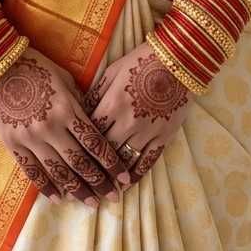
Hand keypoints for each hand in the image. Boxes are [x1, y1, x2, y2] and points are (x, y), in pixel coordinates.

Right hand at [0, 47, 133, 207]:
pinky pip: (32, 172)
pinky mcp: (12, 144)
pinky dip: (46, 187)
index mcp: (67, 109)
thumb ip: (79, 102)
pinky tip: (58, 198)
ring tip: (91, 202)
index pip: (95, 143)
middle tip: (113, 196)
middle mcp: (51, 127)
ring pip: (59, 172)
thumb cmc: (35, 66)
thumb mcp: (64, 78)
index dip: (112, 163)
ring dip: (77, 190)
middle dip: (100, 182)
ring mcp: (30, 138)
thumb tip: (92, 123)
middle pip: (80, 162)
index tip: (124, 177)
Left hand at [81, 39, 190, 184]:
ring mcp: (147, 131)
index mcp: (112, 103)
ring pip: (125, 161)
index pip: (91, 133)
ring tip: (102, 189)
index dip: (80, 148)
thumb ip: (96, 94)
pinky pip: (147, 161)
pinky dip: (136, 175)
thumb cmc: (141, 61)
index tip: (72, 160)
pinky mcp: (164, 136)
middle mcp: (127, 122)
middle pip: (105, 152)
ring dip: (112, 177)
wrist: (177, 60)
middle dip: (93, 168)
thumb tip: (81, 114)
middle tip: (83, 181)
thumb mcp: (113, 72)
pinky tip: (127, 183)